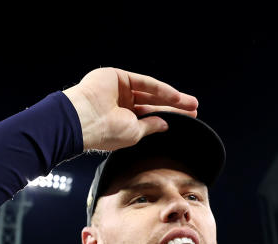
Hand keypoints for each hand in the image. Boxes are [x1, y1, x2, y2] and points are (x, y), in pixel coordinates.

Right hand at [62, 67, 197, 151]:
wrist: (84, 120)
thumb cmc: (105, 132)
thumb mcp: (133, 133)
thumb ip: (150, 126)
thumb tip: (165, 124)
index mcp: (121, 119)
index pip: (149, 116)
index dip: (168, 118)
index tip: (187, 121)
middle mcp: (120, 103)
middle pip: (153, 103)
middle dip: (174, 107)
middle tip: (194, 110)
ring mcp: (118, 89)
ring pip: (151, 92)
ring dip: (172, 98)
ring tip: (191, 104)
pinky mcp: (117, 77)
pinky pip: (144, 83)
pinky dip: (161, 90)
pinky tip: (176, 97)